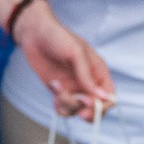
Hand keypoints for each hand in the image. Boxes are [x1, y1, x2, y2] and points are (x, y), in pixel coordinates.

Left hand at [13, 0, 113, 117]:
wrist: (34, 33)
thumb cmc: (58, 36)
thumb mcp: (76, 53)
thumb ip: (87, 76)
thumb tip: (102, 96)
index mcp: (98, 72)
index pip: (109, 96)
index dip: (103, 105)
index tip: (89, 103)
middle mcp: (88, 82)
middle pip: (95, 108)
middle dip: (86, 111)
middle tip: (75, 104)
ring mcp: (73, 88)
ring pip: (77, 110)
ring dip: (68, 105)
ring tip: (58, 88)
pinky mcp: (59, 91)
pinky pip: (64, 108)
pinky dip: (59, 105)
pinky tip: (54, 86)